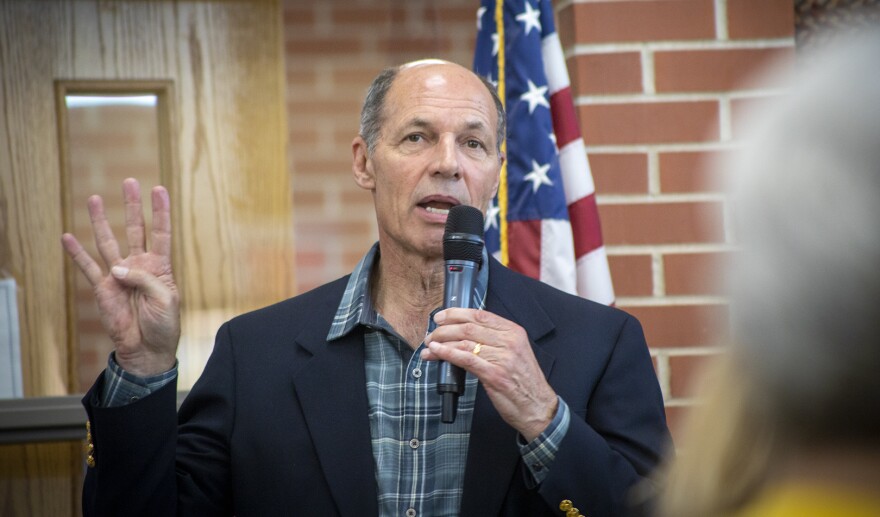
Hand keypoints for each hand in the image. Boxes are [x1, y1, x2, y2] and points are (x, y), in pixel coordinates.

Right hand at [61, 178, 179, 376]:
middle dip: (132, 206)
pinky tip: (67, 237)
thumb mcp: (165, 299)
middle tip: (129, 182)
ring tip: (94, 198)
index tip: (159, 189)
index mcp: (160, 266)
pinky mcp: (103, 288)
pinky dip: (76, 253)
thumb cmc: (164, 324)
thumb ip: (145, 279)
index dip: (160, 212)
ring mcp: (119, 275)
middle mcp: (139, 265)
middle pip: (134, 229)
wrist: (147, 349)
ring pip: (108, 242)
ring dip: (100, 221)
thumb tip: (116, 267)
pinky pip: (87, 267)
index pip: (161, 233)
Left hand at [421, 308, 557, 440]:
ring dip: (442, 342)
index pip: (480, 314)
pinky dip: (447, 354)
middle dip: (444, 329)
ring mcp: (502, 358)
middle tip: (431, 334)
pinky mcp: (494, 374)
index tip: (440, 316)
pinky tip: (437, 352)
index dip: (456, 313)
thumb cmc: (524, 382)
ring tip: (430, 345)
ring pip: (464, 342)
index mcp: (514, 332)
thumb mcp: (514, 353)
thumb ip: (495, 340)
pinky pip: (465, 359)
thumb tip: (465, 332)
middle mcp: (509, 341)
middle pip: (469, 327)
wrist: (538, 407)